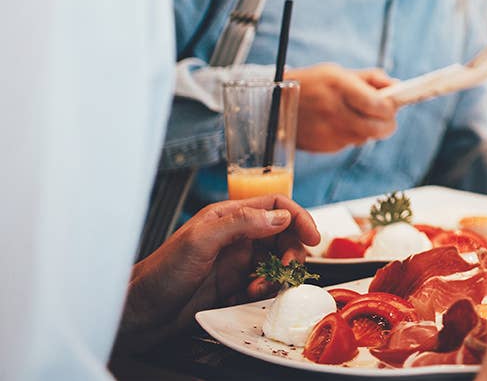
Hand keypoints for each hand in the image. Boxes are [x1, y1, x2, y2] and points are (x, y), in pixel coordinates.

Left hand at [119, 195, 319, 350]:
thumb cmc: (159, 273)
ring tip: (260, 288)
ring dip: (277, 275)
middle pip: (283, 235)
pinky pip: (263, 284)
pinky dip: (264, 291)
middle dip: (291, 251)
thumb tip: (280, 217)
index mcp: (228, 216)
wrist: (139, 314)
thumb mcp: (201, 241)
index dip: (298, 218)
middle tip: (286, 269)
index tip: (312, 236)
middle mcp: (236, 236)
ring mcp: (235, 262)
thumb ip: (242, 223)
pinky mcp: (233, 286)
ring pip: (276, 261)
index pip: (275, 206)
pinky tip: (247, 297)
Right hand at [287, 63, 396, 151]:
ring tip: (359, 116)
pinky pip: (348, 143)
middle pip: (376, 128)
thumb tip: (397, 86)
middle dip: (388, 124)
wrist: (273, 105)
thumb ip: (370, 79)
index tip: (393, 104)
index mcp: (339, 86)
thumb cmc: (312, 84)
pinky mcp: (323, 146)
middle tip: (387, 117)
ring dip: (369, 130)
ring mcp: (327, 132)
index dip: (391, 108)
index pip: (377, 105)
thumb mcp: (338, 72)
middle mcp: (333, 111)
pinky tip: (339, 123)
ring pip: (365, 138)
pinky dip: (351, 135)